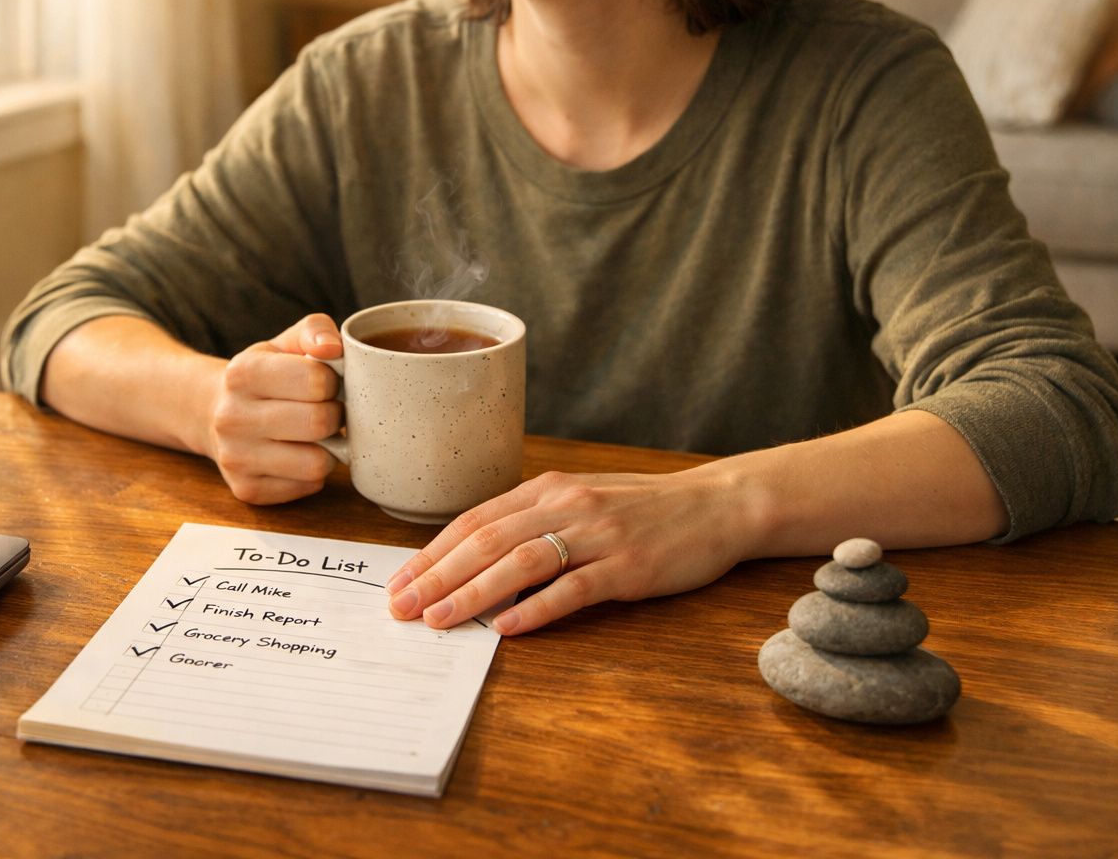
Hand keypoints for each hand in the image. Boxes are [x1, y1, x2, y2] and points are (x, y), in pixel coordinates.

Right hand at [205, 314, 343, 504]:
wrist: (213, 413)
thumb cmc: (265, 376)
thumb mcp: (284, 343)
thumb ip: (314, 330)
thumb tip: (333, 347)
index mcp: (242, 373)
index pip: (316, 380)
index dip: (332, 382)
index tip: (326, 383)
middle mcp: (230, 417)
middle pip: (318, 423)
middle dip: (335, 415)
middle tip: (327, 410)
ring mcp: (235, 458)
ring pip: (316, 463)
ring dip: (328, 449)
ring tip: (316, 435)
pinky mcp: (246, 490)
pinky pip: (307, 487)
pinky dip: (313, 472)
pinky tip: (299, 455)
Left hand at [385, 469, 757, 634]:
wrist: (717, 504)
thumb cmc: (642, 509)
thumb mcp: (579, 501)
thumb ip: (531, 524)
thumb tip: (474, 561)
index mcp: (547, 489)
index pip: (474, 521)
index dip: (432, 553)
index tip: (400, 582)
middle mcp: (566, 504)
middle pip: (486, 541)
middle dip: (437, 576)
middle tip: (402, 607)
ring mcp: (598, 534)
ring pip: (521, 562)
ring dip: (473, 593)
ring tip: (440, 620)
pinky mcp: (627, 565)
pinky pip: (573, 588)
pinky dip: (535, 609)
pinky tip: (506, 628)